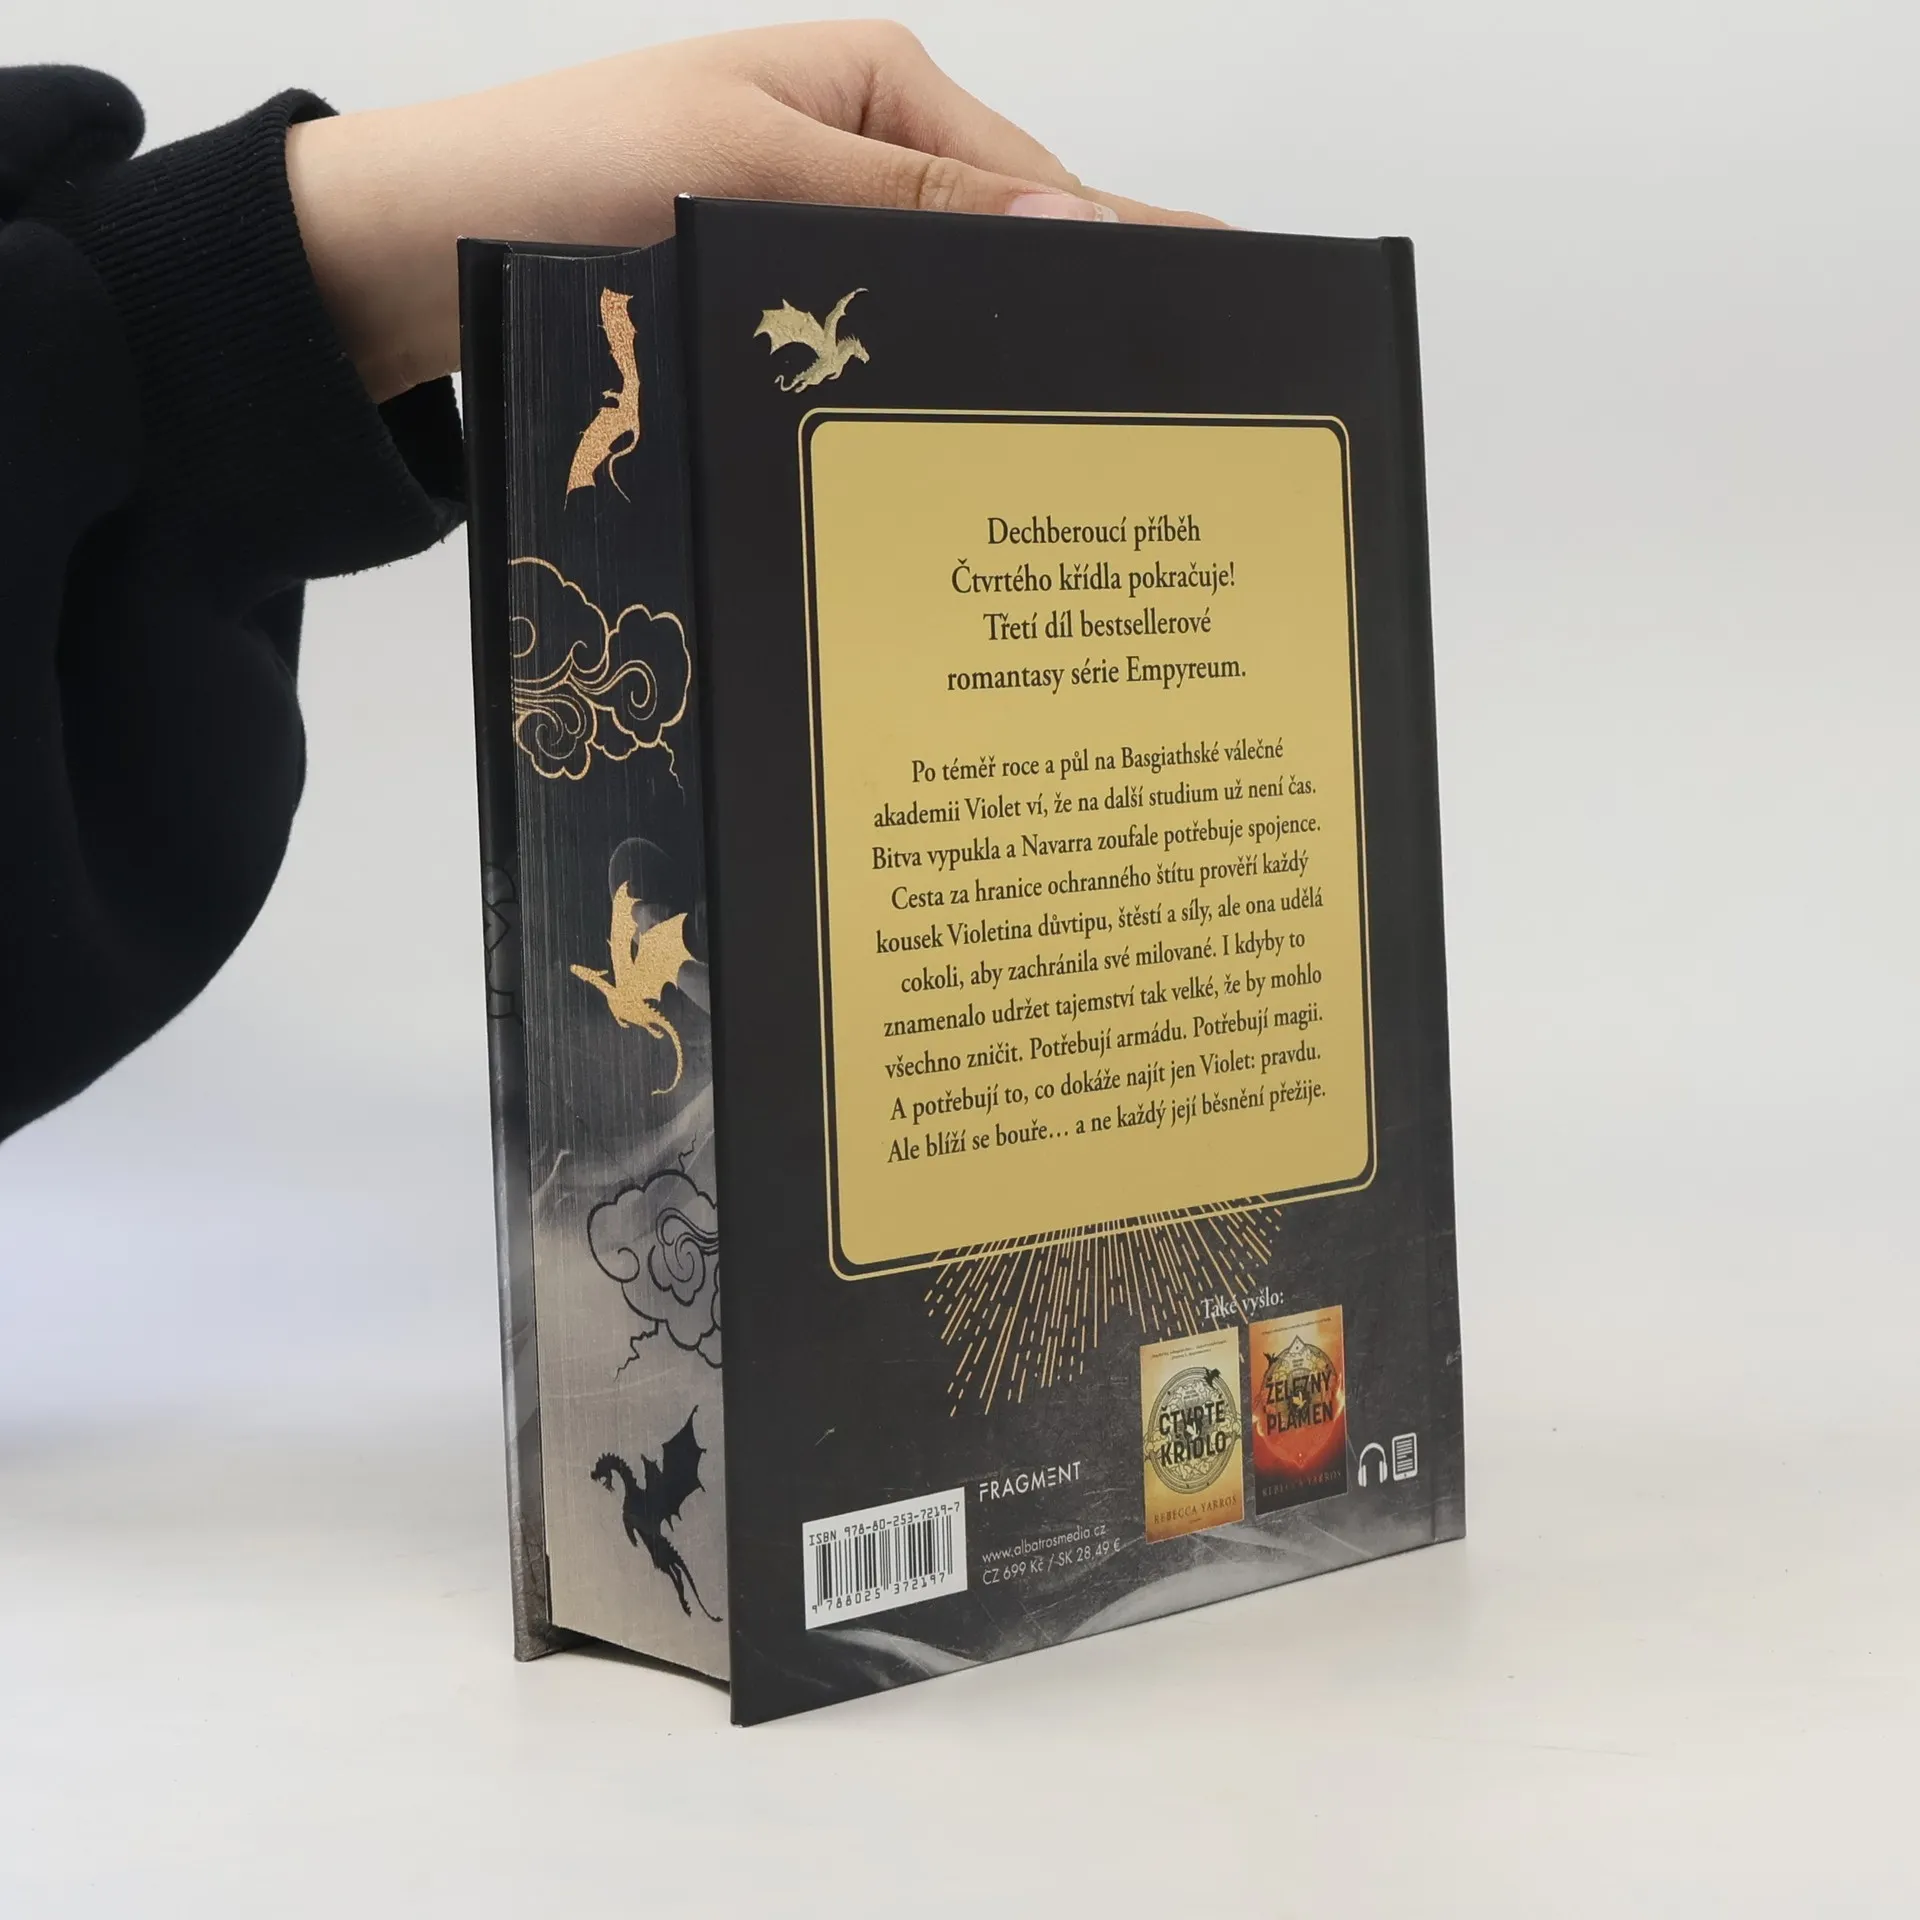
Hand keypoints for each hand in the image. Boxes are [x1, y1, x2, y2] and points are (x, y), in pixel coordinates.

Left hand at [286, 21, 1220, 401]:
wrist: (422, 245)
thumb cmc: (567, 169)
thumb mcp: (747, 162)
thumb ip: (909, 205)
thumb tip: (1075, 232)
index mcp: (880, 92)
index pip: (1037, 186)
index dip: (1118, 253)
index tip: (1213, 311)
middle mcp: (864, 161)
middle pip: (1004, 252)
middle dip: (1064, 323)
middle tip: (1153, 420)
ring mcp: (823, 241)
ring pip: (945, 312)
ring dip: (991, 372)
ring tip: (1079, 455)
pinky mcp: (778, 310)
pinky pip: (880, 352)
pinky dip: (918, 393)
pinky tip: (958, 450)